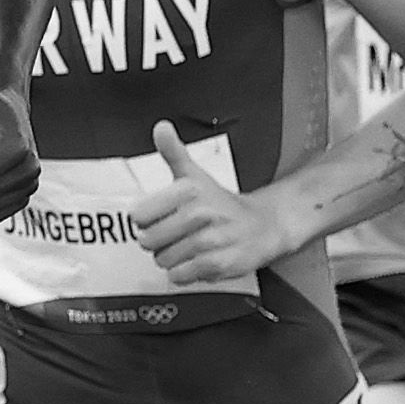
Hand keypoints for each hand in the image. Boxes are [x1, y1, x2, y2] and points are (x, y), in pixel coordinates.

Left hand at [130, 122, 290, 283]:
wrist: (264, 226)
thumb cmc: (223, 204)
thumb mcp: (196, 174)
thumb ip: (174, 152)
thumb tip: (161, 127)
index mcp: (189, 190)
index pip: (140, 216)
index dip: (145, 221)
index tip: (157, 218)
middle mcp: (200, 213)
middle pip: (149, 241)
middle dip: (157, 243)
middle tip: (173, 236)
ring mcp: (210, 240)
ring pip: (164, 260)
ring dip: (171, 259)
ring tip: (187, 249)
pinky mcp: (219, 263)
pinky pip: (182, 275)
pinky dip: (183, 274)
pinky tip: (195, 262)